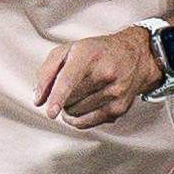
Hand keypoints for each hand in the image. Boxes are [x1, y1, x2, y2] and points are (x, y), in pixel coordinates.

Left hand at [33, 27, 161, 127]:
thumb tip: (38, 99)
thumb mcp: (67, 50)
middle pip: (69, 99)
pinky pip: (89, 122)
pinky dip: (77, 119)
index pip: (69, 79)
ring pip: (77, 112)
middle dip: (61, 97)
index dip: (57, 96)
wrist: (135, 56)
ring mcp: (115, 92)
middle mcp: (105, 73)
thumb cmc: (97, 52)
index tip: (50, 111)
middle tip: (68, 85)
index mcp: (88, 55)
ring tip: (79, 92)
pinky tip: (79, 108)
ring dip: (70, 107)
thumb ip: (46, 72)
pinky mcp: (120, 108)